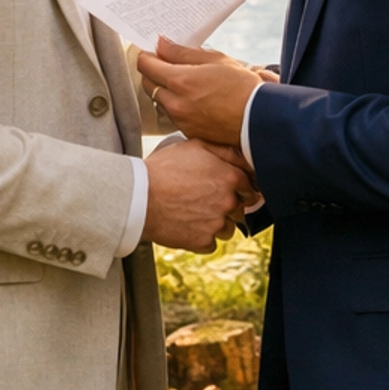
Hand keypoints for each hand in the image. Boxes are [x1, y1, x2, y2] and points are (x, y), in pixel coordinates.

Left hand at [138, 39, 265, 145]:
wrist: (258, 119)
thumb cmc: (241, 87)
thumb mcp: (215, 60)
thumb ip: (182, 52)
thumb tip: (161, 44)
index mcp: (180, 81)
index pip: (145, 64)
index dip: (146, 54)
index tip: (153, 50)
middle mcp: (175, 102)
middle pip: (147, 83)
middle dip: (153, 71)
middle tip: (167, 62)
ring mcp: (180, 119)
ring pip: (159, 99)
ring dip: (163, 88)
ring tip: (184, 80)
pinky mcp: (187, 131)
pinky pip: (172, 113)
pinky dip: (175, 103)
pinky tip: (193, 98)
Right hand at [144, 137, 254, 252]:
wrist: (139, 196)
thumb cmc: (164, 168)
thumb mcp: (195, 146)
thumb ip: (225, 151)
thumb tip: (244, 159)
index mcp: (230, 178)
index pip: (249, 187)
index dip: (239, 189)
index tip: (227, 190)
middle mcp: (228, 202)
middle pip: (239, 209)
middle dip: (227, 206)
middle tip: (205, 200)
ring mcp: (216, 224)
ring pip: (227, 229)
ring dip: (216, 223)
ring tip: (194, 213)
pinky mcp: (202, 242)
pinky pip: (211, 243)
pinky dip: (202, 237)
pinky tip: (188, 225)